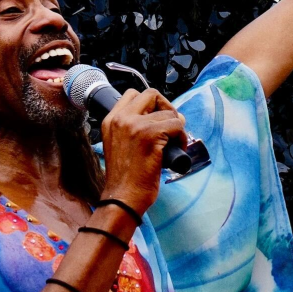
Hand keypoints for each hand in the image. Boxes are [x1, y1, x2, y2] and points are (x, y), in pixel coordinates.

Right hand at [99, 87, 186, 213]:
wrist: (122, 197)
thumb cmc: (125, 178)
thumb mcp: (120, 145)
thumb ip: (133, 128)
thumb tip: (166, 115)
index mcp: (110, 120)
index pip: (133, 94)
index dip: (151, 104)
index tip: (157, 119)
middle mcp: (121, 119)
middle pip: (151, 94)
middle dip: (166, 108)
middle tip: (170, 126)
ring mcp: (135, 125)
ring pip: (169, 113)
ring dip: (177, 127)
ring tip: (173, 144)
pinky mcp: (150, 135)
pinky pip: (177, 125)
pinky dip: (182, 137)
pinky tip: (176, 150)